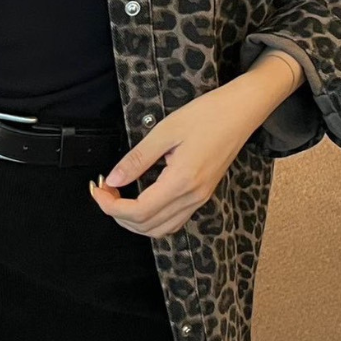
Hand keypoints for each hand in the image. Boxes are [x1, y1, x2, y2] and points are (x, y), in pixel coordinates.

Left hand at [88, 50, 300, 237]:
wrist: (242, 111)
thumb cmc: (207, 114)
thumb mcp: (165, 130)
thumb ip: (137, 159)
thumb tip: (113, 179)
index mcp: (183, 181)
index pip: (139, 211)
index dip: (111, 206)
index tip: (98, 189)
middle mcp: (193, 196)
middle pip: (147, 225)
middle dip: (118, 214)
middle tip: (103, 190)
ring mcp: (200, 198)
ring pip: (161, 229)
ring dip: (134, 220)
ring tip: (117, 197)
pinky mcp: (203, 194)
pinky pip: (174, 220)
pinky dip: (151, 218)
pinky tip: (140, 199)